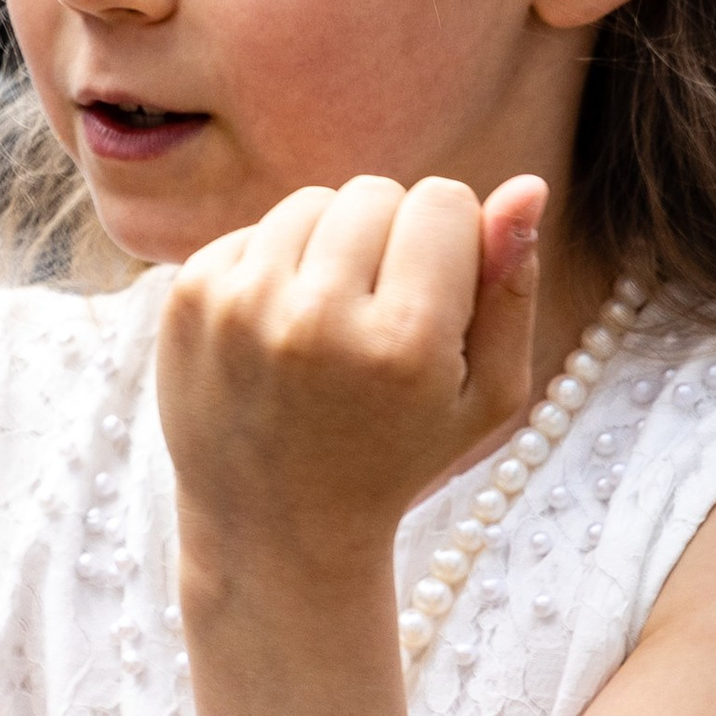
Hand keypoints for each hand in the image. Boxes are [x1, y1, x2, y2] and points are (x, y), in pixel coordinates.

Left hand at [158, 173, 545, 590]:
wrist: (274, 528)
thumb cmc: (397, 457)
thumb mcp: (486, 395)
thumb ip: (512, 290)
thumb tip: (526, 187)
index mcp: (403, 346)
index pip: (443, 201)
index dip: (450, 241)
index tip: (436, 300)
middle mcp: (316, 321)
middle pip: (377, 191)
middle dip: (390, 238)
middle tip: (378, 319)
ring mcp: (242, 307)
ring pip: (313, 202)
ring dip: (331, 246)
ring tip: (330, 325)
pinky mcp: (189, 300)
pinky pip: (257, 229)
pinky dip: (276, 267)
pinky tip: (279, 335)